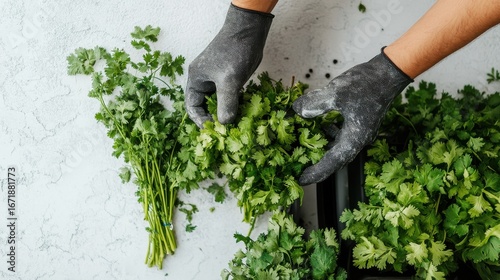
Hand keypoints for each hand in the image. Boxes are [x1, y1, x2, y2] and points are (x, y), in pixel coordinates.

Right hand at [186, 4, 273, 127]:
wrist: (249, 32)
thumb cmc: (234, 52)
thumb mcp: (229, 80)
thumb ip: (226, 103)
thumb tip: (224, 123)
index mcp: (196, 80)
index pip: (192, 106)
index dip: (201, 119)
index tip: (213, 129)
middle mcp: (204, 81)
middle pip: (205, 106)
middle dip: (214, 118)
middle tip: (225, 130)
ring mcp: (217, 80)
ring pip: (218, 102)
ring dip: (225, 113)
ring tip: (235, 123)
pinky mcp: (230, 79)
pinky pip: (229, 97)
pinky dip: (234, 105)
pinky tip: (243, 112)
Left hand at [293, 49, 412, 184]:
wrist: (388, 73)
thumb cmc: (367, 84)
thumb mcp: (336, 93)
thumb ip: (315, 105)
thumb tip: (297, 111)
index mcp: (353, 139)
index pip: (331, 163)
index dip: (315, 172)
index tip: (300, 179)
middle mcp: (358, 140)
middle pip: (334, 158)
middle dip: (316, 162)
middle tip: (298, 165)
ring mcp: (360, 132)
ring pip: (338, 147)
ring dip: (322, 148)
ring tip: (305, 147)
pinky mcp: (360, 123)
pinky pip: (341, 136)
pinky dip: (329, 135)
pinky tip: (322, 125)